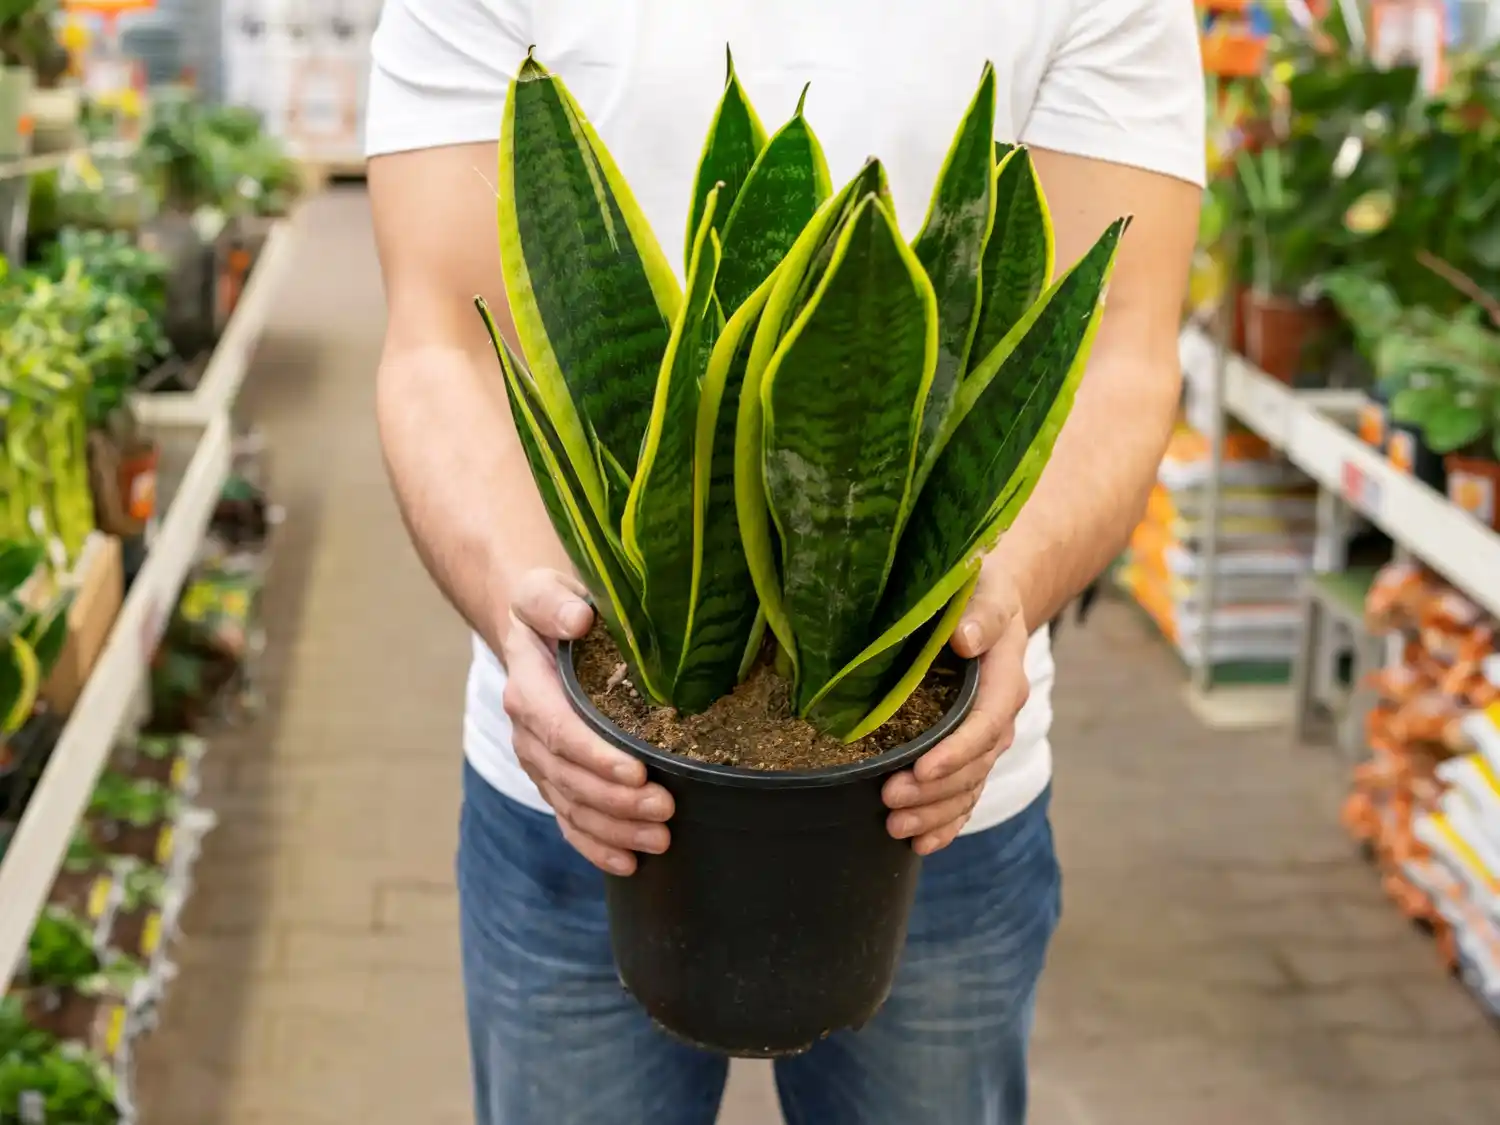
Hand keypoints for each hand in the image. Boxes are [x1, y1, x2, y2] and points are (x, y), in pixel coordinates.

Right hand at [500, 569, 674, 874]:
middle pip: (569, 778)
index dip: (596, 756)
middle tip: (667, 810)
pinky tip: (628, 864)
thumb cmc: (550, 609)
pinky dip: (596, 846)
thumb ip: (553, 602)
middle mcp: (528, 732)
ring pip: (572, 806)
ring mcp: (540, 762)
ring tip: (661, 840)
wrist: (532, 632)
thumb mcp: (543, 590)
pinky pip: (569, 820)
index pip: (559, 731)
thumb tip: (579, 618)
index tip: (637, 771)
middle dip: (617, 801)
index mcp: (529, 689)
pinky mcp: (554, 779)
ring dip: (615, 828)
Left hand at [882, 563, 1029, 854]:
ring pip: (967, 788)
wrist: (989, 602)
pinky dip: (946, 822)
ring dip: (934, 814)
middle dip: (933, 791)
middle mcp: (998, 718)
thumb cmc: (980, 592)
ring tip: (895, 827)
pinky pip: (965, 795)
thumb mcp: (985, 592)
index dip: (955, 752)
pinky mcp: (969, 751)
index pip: (984, 726)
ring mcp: (984, 740)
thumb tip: (965, 639)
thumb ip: (980, 614)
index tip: (921, 768)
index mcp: (1004, 682)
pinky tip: (921, 845)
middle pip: (973, 767)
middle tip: (889, 800)